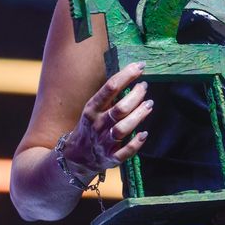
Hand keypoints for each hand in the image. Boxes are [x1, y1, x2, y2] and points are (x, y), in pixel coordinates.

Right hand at [61, 62, 153, 179]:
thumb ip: (109, 97)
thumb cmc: (89, 127)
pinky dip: (135, 144)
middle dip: (135, 96)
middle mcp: (97, 124)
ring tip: (149, 104)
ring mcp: (103, 142)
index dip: (127, 75)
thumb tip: (132, 78)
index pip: (109, 88)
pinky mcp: (110, 158)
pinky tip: (144, 134)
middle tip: (144, 87)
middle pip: (119, 109)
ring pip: (122, 129)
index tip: (140, 66)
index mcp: (92, 109)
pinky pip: (124, 152)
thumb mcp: (93, 109)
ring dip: (138, 116)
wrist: (75, 157)